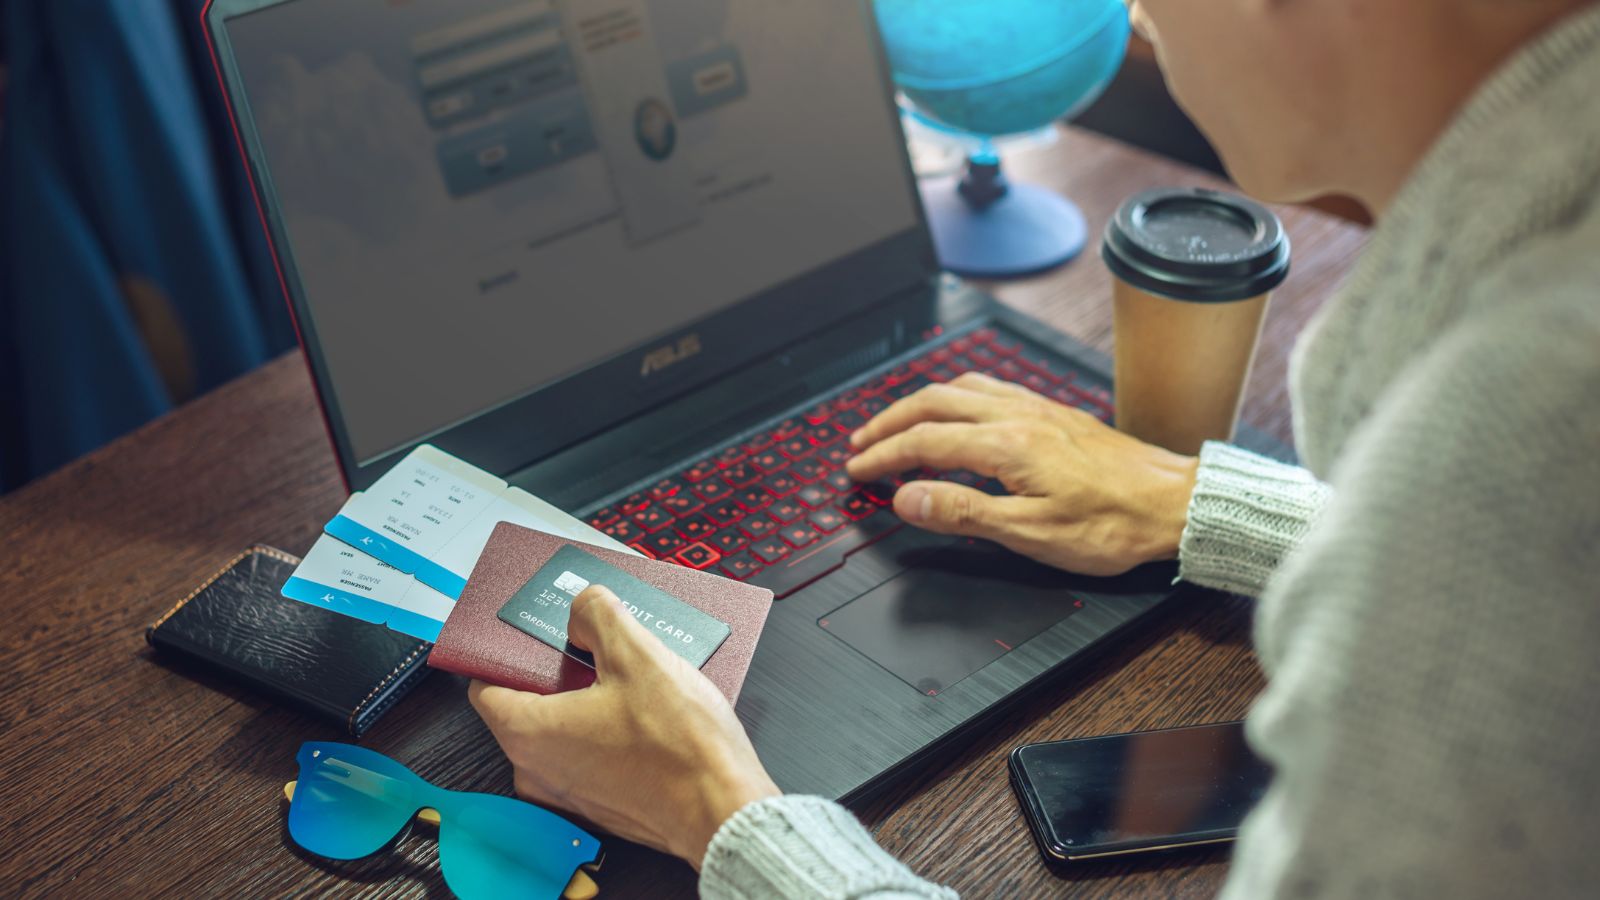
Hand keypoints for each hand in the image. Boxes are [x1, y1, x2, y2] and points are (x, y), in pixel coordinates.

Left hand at [469, 585, 779, 868]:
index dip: (506, 654)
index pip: (484, 685)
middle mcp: (537, 771)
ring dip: (585, 702)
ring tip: (627, 676)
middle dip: (557, 674)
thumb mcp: (638, 654)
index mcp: (528, 733)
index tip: (534, 637)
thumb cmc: (681, 749)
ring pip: (559, 732)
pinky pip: (586, 757)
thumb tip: (584, 611)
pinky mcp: (599, 807)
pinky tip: (644, 713)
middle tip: (593, 648)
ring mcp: (567, 795)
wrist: (723, 810)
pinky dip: (604, 733)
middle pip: (524, 707)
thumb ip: (598, 616)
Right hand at [846, 372, 1199, 576]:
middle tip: (860, 445)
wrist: (1175, 504)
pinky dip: (955, 396)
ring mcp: (1037, 409)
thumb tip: (908, 499)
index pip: (925, 443)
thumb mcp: (1031, 533)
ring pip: (961, 388)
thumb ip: (963, 513)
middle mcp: (1019, 415)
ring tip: (896, 424)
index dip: (883, 457)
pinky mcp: (1053, 412)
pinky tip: (958, 409)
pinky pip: (990, 388)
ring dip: (920, 404)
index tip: (857, 471)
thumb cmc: (1113, 524)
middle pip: (934, 403)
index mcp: (1008, 445)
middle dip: (889, 423)